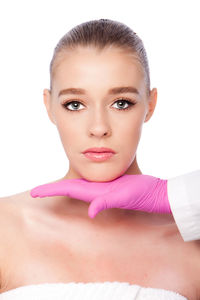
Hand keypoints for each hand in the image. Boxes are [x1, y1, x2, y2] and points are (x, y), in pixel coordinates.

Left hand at [30, 174, 171, 217]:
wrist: (154, 193)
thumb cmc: (141, 194)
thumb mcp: (124, 196)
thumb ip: (107, 202)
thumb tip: (91, 212)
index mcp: (94, 192)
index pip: (66, 190)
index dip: (50, 190)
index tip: (34, 193)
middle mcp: (95, 192)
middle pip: (67, 189)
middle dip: (51, 190)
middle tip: (35, 192)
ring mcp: (102, 189)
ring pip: (77, 187)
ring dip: (62, 187)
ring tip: (50, 188)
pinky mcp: (109, 185)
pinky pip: (89, 184)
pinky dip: (79, 182)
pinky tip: (77, 180)